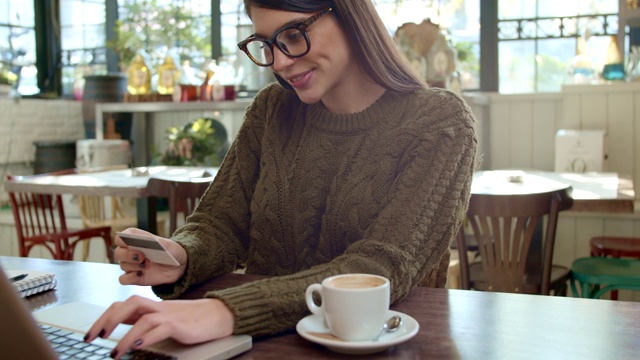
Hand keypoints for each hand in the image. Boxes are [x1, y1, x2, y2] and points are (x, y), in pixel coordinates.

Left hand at [84, 296, 234, 359]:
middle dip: (108, 320)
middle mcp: (158, 308)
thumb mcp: (164, 319)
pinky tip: (137, 346)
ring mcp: (169, 315)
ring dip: (125, 336)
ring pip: (142, 319)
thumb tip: (122, 329)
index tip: (92, 333)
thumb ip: (145, 321)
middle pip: (128, 305)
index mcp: (152, 307)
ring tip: (114, 353)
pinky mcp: (180, 324)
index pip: (122, 305)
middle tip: (94, 337)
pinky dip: (146, 337)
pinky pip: (160, 328)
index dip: (104, 317)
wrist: (218, 315)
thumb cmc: (192, 319)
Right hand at [115, 228, 187, 285]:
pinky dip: (130, 277)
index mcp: (135, 240)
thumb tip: (148, 242)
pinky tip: (141, 274)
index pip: (120, 238)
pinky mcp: (133, 278)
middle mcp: (129, 252)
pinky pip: (123, 279)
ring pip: (122, 266)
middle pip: (118, 252)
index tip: (131, 243)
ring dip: (135, 266)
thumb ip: (158, 242)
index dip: (122, 239)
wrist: (178, 266)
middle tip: (142, 256)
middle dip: (128, 255)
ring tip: (148, 265)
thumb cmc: (171, 252)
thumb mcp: (168, 245)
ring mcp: (131, 266)